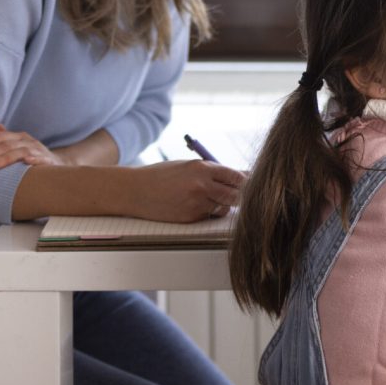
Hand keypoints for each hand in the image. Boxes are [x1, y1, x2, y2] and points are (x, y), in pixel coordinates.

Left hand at [0, 125, 65, 175]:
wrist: (60, 164)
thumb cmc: (34, 157)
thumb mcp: (18, 147)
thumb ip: (6, 140)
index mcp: (17, 136)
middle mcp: (27, 140)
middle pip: (3, 145)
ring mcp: (38, 149)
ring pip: (17, 152)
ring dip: (1, 160)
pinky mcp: (48, 160)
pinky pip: (39, 158)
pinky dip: (32, 160)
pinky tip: (24, 164)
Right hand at [123, 160, 244, 221]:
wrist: (135, 190)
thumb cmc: (163, 175)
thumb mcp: (189, 166)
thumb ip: (214, 171)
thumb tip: (242, 176)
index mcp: (202, 168)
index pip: (237, 177)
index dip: (246, 181)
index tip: (250, 183)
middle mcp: (202, 186)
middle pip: (237, 195)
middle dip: (240, 195)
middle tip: (238, 194)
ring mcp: (196, 204)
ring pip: (226, 208)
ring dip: (224, 205)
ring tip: (210, 198)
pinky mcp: (191, 218)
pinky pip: (211, 217)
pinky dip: (210, 213)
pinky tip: (196, 206)